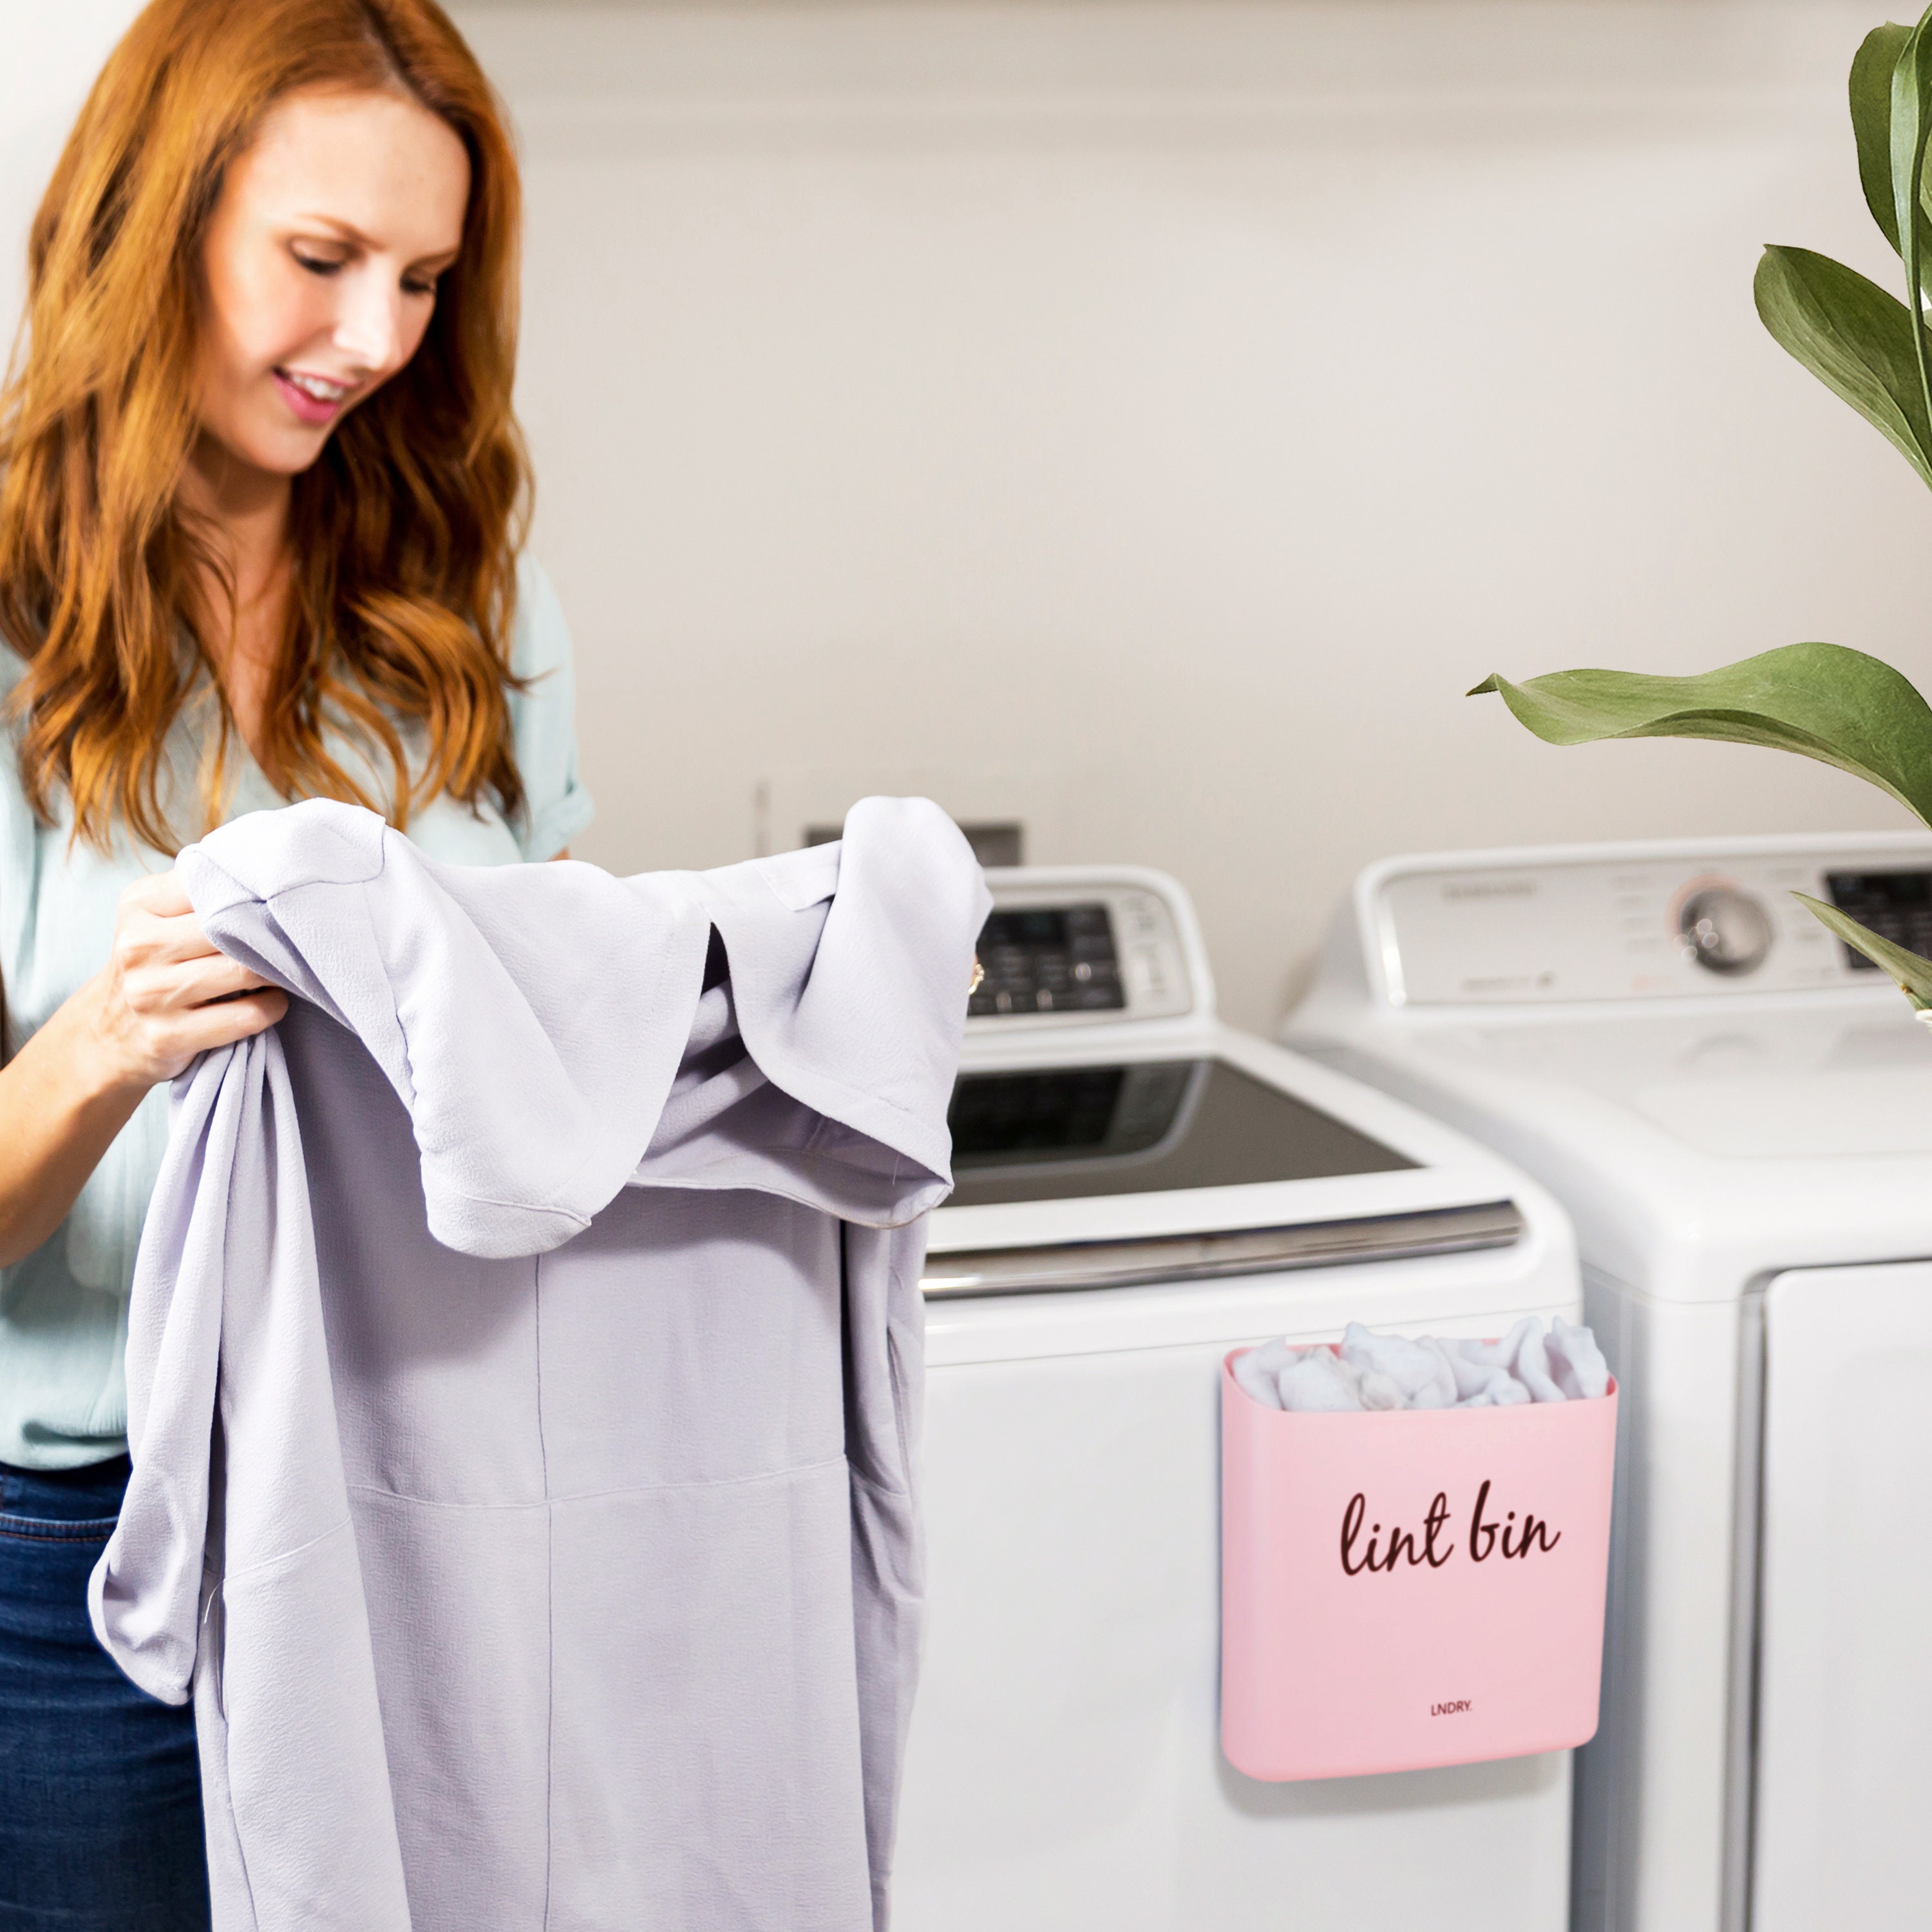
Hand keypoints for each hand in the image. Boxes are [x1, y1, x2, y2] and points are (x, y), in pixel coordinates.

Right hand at [80, 872, 288, 1091]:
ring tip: (284, 969)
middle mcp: (140, 946)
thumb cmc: (153, 964)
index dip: (255, 893)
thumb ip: (200, 889)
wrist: (109, 1033)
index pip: (213, 883)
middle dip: (273, 935)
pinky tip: (270, 1001)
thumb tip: (265, 871)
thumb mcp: (158, 915)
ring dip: (278, 972)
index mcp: (140, 904)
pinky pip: (246, 1016)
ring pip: (245, 972)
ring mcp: (151, 993)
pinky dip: (272, 1007)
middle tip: (296, 939)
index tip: (279, 902)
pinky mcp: (167, 1035)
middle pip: (234, 929)